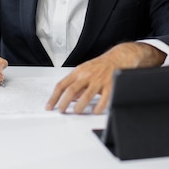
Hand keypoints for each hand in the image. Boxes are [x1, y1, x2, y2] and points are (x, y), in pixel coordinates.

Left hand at [45, 42, 165, 114]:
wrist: (118, 57)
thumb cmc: (100, 65)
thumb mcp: (84, 71)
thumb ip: (76, 84)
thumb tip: (69, 98)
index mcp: (78, 71)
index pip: (61, 85)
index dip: (53, 97)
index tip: (49, 106)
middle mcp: (87, 75)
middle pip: (71, 90)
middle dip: (63, 103)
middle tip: (61, 111)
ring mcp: (98, 80)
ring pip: (85, 95)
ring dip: (79, 106)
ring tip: (77, 111)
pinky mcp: (110, 85)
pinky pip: (103, 99)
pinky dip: (98, 107)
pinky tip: (94, 111)